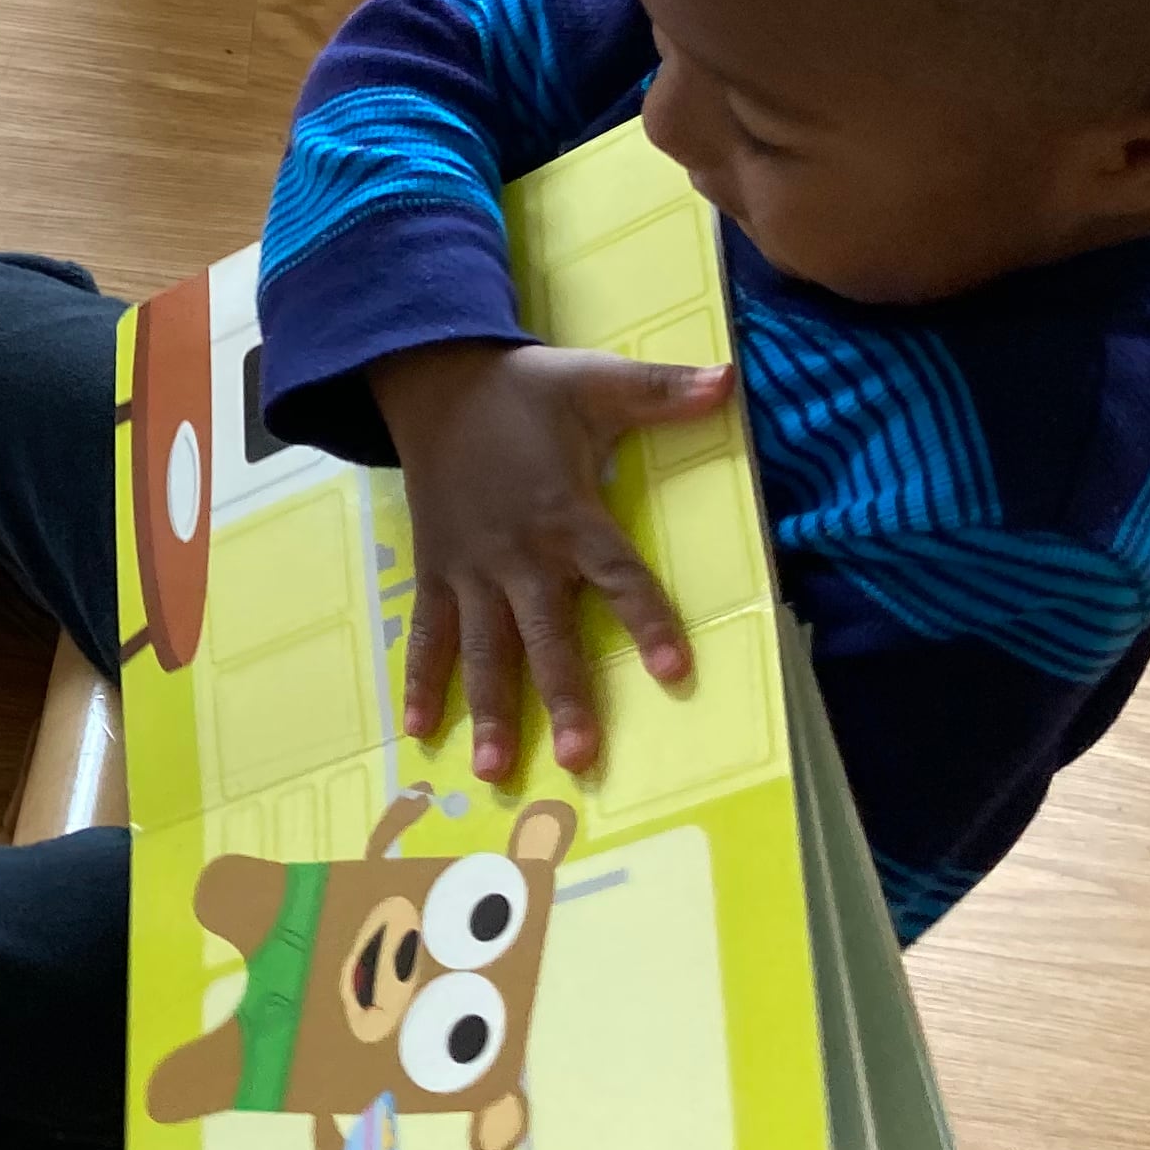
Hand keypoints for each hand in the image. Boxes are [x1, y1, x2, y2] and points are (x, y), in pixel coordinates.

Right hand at [370, 340, 732, 779]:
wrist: (434, 380)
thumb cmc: (524, 389)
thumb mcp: (596, 381)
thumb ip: (663, 391)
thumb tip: (731, 379)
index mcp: (567, 514)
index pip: (618, 576)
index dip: (648, 622)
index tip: (675, 672)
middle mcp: (519, 553)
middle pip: (546, 635)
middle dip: (564, 698)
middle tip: (581, 757)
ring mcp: (471, 569)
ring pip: (484, 650)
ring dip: (490, 710)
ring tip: (495, 770)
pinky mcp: (435, 572)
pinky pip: (427, 634)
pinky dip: (420, 681)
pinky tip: (419, 730)